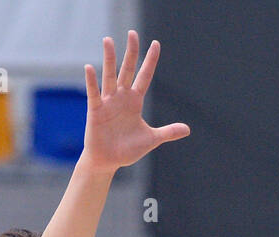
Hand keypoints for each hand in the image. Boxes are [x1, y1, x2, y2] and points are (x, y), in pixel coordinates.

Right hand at [82, 31, 189, 172]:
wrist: (108, 161)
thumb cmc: (127, 149)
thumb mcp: (151, 139)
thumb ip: (168, 132)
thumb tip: (187, 129)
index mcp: (135, 101)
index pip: (144, 76)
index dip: (150, 61)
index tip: (155, 44)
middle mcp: (122, 97)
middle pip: (128, 70)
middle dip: (131, 52)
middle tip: (133, 33)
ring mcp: (108, 102)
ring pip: (110, 76)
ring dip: (109, 59)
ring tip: (108, 40)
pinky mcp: (96, 110)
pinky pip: (94, 93)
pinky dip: (92, 81)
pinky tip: (90, 67)